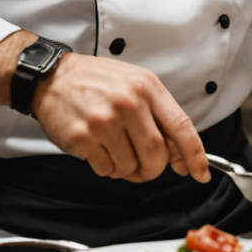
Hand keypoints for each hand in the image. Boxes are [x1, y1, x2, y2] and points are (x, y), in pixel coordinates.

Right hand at [32, 52, 209, 182]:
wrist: (52, 77)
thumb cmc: (96, 82)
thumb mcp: (136, 85)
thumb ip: (159, 116)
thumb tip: (179, 155)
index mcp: (148, 88)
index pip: (182, 126)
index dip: (195, 155)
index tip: (199, 173)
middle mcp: (129, 103)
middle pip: (156, 154)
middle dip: (154, 169)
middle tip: (146, 168)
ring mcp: (104, 121)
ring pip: (131, 166)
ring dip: (128, 170)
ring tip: (117, 154)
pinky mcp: (83, 137)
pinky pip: (107, 169)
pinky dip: (108, 169)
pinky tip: (100, 151)